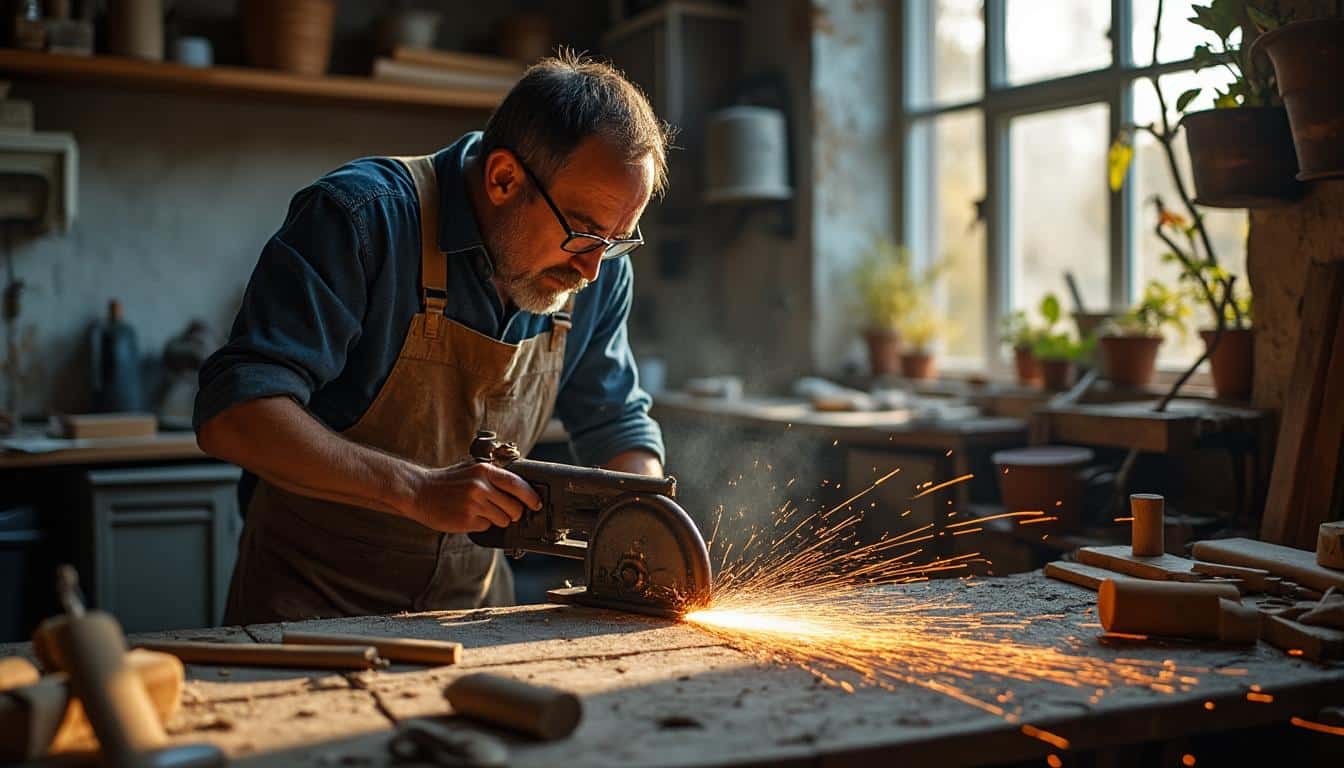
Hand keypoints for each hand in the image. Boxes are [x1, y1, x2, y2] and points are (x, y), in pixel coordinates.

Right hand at [404, 461, 542, 532]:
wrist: (419, 491)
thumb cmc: (448, 480)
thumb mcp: (472, 469)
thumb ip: (494, 475)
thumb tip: (521, 486)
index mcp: (485, 471)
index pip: (518, 484)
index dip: (531, 497)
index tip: (537, 504)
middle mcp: (481, 487)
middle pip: (515, 508)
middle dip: (514, 513)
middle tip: (506, 511)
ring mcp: (473, 504)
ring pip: (503, 520)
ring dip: (497, 519)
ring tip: (481, 511)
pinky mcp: (466, 520)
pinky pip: (486, 527)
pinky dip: (481, 524)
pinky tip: (469, 516)